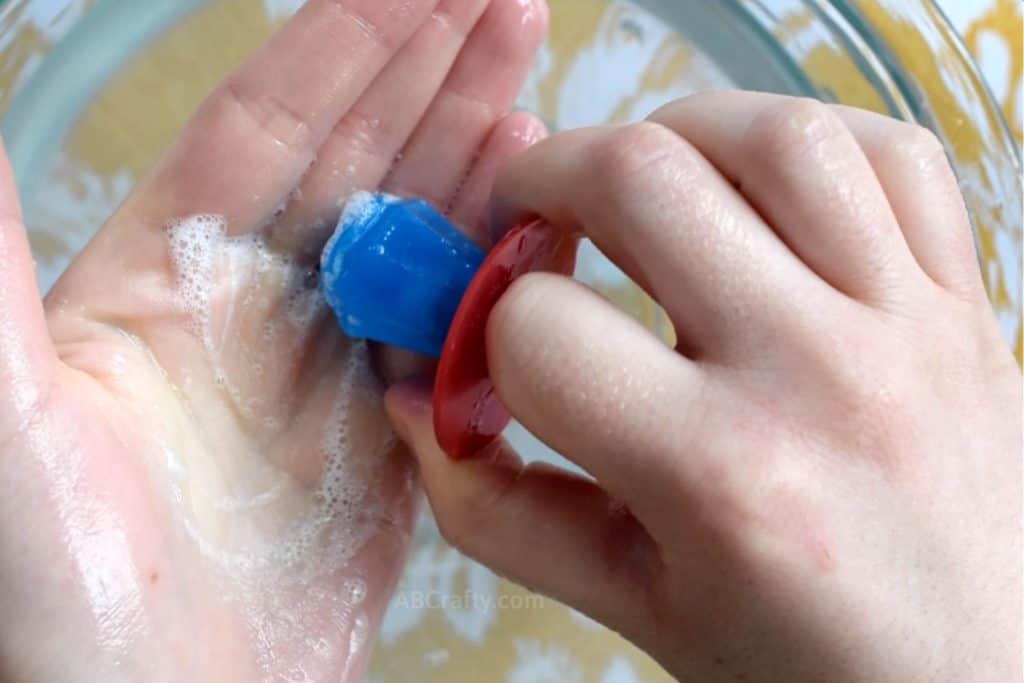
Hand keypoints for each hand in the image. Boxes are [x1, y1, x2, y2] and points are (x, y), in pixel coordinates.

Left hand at [0, 0, 545, 679]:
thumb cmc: (54, 605)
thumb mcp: (5, 425)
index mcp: (166, 282)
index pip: (269, 128)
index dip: (346, 47)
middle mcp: (253, 314)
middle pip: (359, 162)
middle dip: (433, 75)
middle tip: (505, 7)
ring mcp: (326, 376)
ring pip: (414, 239)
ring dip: (475, 160)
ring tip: (533, 90)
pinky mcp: (385, 445)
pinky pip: (448, 338)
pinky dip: (494, 277)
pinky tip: (533, 228)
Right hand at [387, 91, 1022, 681]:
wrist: (983, 682)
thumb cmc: (805, 665)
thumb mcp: (631, 607)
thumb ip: (498, 507)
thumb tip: (417, 399)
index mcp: (721, 479)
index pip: (540, 331)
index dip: (485, 329)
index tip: (492, 343)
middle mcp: (819, 375)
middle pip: (638, 179)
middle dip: (544, 182)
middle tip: (532, 222)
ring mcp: (908, 323)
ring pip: (773, 134)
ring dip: (673, 136)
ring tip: (644, 187)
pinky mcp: (964, 300)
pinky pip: (893, 152)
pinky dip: (807, 142)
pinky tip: (763, 194)